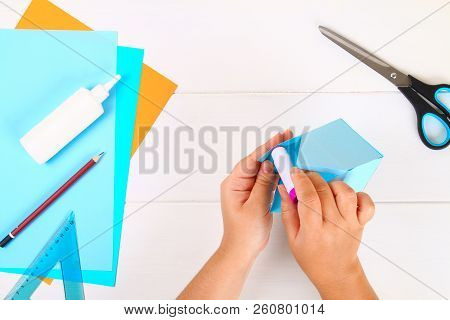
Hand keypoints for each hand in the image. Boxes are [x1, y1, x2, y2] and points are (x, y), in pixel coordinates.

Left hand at [219, 129, 292, 261]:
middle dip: (273, 149)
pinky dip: (277, 172)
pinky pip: (266, 179)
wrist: (242, 250)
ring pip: (263, 169)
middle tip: (288, 136)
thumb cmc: (244, 233)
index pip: (251, 160)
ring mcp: (247, 188)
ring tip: (291, 146)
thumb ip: (263, 184)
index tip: (279, 137)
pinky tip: (287, 166)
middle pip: (258, 161)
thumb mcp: (256, 207)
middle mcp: (239, 183)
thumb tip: (269, 164)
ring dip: (276, 159)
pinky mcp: (255, 194)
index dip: (266, 148)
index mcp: (233, 184)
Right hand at [279, 169, 376, 298]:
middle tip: (304, 177)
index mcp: (314, 231)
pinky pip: (366, 202)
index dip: (300, 180)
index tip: (294, 172)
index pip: (308, 197)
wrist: (335, 273)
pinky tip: (344, 198)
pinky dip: (358, 194)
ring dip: (332, 184)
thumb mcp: (292, 237)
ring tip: (324, 189)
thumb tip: (285, 188)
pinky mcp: (361, 222)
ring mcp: (350, 223)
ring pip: (345, 192)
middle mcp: (334, 226)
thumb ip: (288, 210)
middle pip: (324, 190)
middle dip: (311, 177)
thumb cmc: (313, 257)